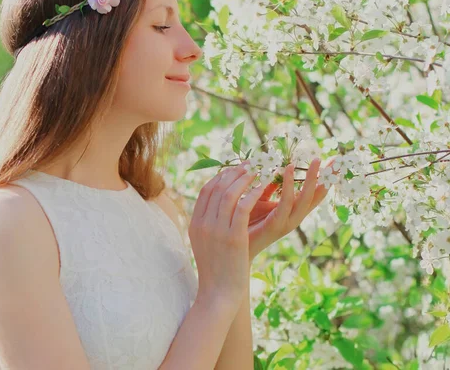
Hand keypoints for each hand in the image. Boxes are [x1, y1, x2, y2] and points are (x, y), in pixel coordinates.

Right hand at [189, 164, 268, 309]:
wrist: (218, 294)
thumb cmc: (216, 271)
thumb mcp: (205, 244)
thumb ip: (208, 225)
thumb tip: (216, 208)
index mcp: (195, 223)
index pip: (206, 191)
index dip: (220, 177)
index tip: (234, 169)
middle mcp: (203, 224)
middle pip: (216, 188)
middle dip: (234, 173)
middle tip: (249, 164)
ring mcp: (216, 230)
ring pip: (229, 194)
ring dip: (244, 179)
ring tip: (258, 171)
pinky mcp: (233, 238)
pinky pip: (242, 208)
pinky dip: (253, 194)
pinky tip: (263, 188)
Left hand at [238, 157, 336, 261]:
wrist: (234, 245)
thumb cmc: (245, 221)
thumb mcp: (260, 200)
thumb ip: (269, 188)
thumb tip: (275, 169)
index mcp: (292, 211)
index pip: (313, 194)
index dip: (324, 179)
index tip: (334, 163)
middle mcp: (294, 217)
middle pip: (316, 196)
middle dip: (326, 178)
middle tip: (334, 160)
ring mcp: (287, 223)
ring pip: (305, 199)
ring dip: (311, 179)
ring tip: (316, 161)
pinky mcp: (276, 225)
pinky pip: (285, 203)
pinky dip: (289, 186)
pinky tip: (287, 169)